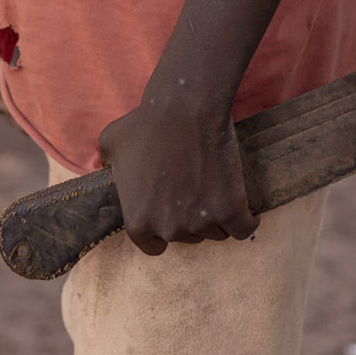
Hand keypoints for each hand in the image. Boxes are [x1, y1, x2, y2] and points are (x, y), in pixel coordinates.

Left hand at [96, 95, 257, 255]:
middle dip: (190, 217)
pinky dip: (247, 220)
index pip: (153, 246)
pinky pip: (244, 229)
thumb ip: (108, 164)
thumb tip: (107, 166)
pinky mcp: (231, 211)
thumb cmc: (147, 122)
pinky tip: (247, 209)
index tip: (173, 213)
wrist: (184, 108)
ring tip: (215, 187)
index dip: (163, 229)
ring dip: (217, 216)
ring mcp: (201, 223)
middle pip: (187, 237)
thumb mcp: (112, 143)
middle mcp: (169, 230)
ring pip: (215, 232)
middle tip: (194, 187)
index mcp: (138, 221)